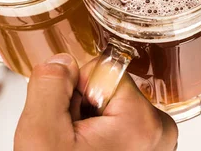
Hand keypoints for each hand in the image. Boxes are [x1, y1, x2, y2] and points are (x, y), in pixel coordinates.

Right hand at [15, 54, 177, 150]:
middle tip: (73, 140)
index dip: (75, 88)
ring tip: (80, 149)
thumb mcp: (41, 134)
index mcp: (143, 120)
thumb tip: (62, 59)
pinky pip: (118, 120)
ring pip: (112, 102)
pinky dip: (100, 132)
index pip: (102, 69)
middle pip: (109, 86)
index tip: (71, 120)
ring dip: (90, 119)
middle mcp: (160, 128)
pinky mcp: (149, 146)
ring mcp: (157, 140)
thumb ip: (49, 86)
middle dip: (84, 105)